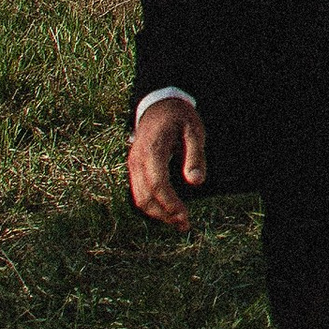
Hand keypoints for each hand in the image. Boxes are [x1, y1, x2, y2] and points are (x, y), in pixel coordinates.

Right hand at [128, 97, 207, 227]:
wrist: (158, 104)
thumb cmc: (179, 117)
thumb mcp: (194, 130)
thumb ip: (195, 156)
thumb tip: (196, 182)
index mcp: (153, 150)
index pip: (157, 184)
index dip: (170, 203)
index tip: (185, 216)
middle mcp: (137, 160)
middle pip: (145, 196)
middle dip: (165, 214)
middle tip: (184, 224)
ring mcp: (132, 165)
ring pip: (139, 198)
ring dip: (157, 214)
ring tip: (178, 222)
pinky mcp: (134, 168)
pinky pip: (138, 192)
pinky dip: (151, 206)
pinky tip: (167, 211)